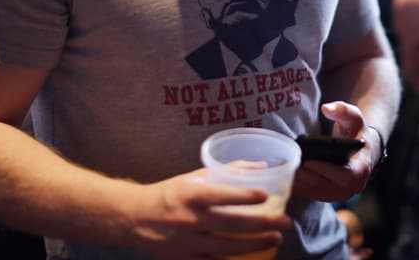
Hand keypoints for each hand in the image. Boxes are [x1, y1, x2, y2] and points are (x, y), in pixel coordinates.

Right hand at [129, 168, 290, 258]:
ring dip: (255, 243)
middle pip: (232, 223)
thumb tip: (260, 167)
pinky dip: (233, 259)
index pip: (221, 194)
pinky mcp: (185, 259)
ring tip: (275, 239)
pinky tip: (251, 255)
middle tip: (284, 222)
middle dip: (262, 223)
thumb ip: (225, 172)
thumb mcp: (193, 177)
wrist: (134, 218)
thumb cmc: (169, 194)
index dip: (244, 195)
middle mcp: (189, 219)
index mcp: (190, 194)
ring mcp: (187, 242)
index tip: (266, 196)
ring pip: (227, 247)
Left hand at [293, 101, 376, 201]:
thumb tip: (326, 108)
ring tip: (282, 166)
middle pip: (324, 186)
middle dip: (305, 175)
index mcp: (360, 170)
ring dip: (297, 180)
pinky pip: (309, 193)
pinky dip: (296, 184)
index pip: (344, 177)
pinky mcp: (325, 196)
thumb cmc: (355, 132)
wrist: (358, 151)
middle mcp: (350, 188)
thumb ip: (342, 110)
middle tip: (287, 163)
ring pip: (314, 191)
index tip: (308, 161)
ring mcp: (337, 194)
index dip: (326, 170)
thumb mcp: (353, 118)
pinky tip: (283, 172)